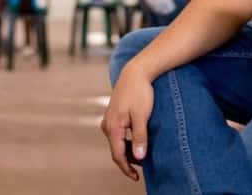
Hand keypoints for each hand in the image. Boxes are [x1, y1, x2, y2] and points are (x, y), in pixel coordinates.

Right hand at [100, 65, 153, 180]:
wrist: (135, 73)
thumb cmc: (140, 92)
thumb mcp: (142, 116)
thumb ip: (140, 137)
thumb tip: (139, 157)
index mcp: (113, 127)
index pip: (117, 155)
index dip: (126, 168)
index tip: (136, 177)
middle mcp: (107, 125)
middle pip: (116, 150)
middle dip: (128, 161)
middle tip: (144, 167)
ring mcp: (108, 120)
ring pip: (117, 142)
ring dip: (128, 151)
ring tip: (143, 154)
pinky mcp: (112, 116)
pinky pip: (118, 134)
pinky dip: (126, 141)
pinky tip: (137, 141)